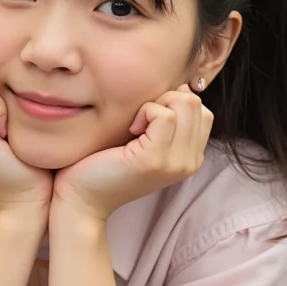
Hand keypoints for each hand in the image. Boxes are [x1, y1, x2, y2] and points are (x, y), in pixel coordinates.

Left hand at [52, 86, 212, 222]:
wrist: (83, 199)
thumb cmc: (107, 164)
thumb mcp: (146, 140)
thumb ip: (168, 119)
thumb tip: (182, 87)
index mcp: (190, 158)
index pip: (203, 112)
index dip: (175, 104)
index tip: (149, 119)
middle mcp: (190, 163)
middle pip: (196, 104)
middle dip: (166, 99)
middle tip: (140, 119)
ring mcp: (175, 162)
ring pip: (185, 104)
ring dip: (155, 104)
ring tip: (135, 126)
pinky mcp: (155, 159)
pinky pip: (165, 115)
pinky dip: (146, 111)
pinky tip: (131, 129)